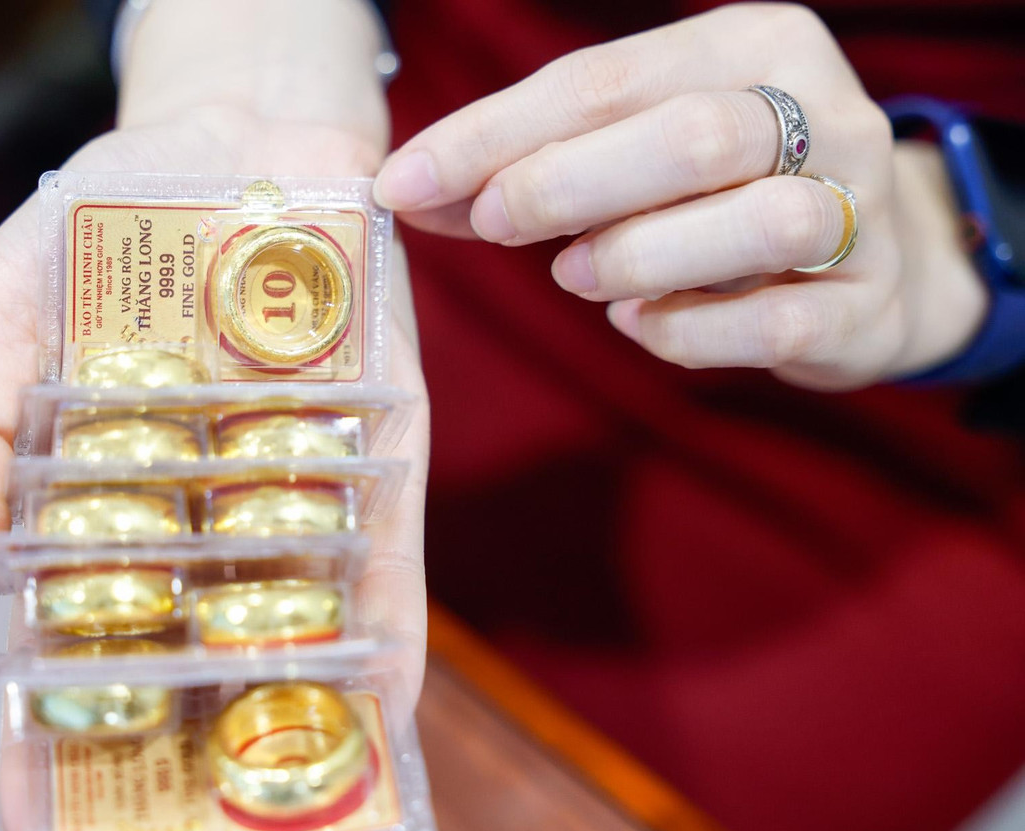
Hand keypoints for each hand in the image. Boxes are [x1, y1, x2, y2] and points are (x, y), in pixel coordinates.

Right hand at [0, 1, 429, 830]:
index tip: (35, 814)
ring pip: (291, 620)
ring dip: (292, 713)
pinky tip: (386, 705)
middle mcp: (198, 506)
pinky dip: (386, 625)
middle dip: (181, 747)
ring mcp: (290, 481)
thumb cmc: (97, 215)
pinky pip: (386, 549)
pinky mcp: (379, 443)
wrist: (228, 128)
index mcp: (100, 492)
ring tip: (290, 810)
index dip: (49, 724)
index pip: (67, 630)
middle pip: (186, 650)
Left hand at [374, 2, 986, 389]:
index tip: (406, 183)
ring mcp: (863, 212)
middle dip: (562, 184)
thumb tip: (412, 192)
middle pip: (690, 137)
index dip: (493, 134)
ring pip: (756, 223)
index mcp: (758, 45)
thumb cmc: (723, 194)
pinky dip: (685, 331)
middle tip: (492, 224)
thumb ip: (540, 159)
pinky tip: (638, 323)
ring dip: (637, 255)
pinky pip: (775, 324)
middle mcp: (829, 112)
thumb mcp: (638, 147)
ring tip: (575, 275)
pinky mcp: (868, 308)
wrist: (879, 265)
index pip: (606, 78)